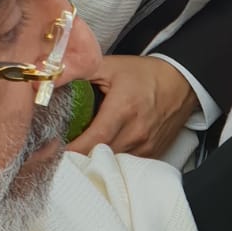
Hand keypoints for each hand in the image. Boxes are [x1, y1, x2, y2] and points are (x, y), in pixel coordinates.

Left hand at [67, 54, 196, 157]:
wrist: (182, 83)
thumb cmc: (145, 75)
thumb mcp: (110, 66)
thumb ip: (78, 73)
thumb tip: (49, 82)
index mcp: (123, 109)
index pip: (92, 140)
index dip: (71, 150)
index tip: (54, 151)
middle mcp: (136, 132)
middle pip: (100, 156)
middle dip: (78, 157)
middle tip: (60, 153)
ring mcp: (146, 146)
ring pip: (113, 163)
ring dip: (96, 160)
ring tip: (80, 153)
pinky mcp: (152, 153)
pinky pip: (126, 164)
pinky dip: (112, 160)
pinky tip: (103, 152)